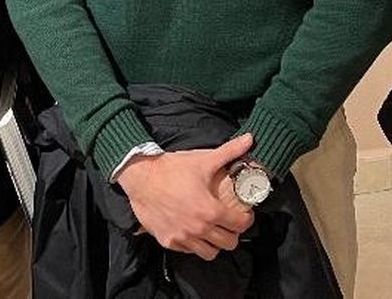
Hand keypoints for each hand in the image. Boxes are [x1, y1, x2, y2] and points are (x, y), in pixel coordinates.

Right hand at [116, 132, 255, 260]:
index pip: (240, 225)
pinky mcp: (168, 241)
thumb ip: (230, 151)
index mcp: (210, 210)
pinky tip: (194, 232)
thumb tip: (250, 139)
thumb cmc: (172, 168)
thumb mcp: (204, 160)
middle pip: (229, 243)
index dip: (246, 219)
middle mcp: (198, 228)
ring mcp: (183, 237)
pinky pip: (189, 251)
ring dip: (215, 243)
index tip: (244, 214)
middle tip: (230, 223)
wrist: (141, 177)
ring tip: (213, 231)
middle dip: (233, 233)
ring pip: (210, 253)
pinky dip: (195, 245)